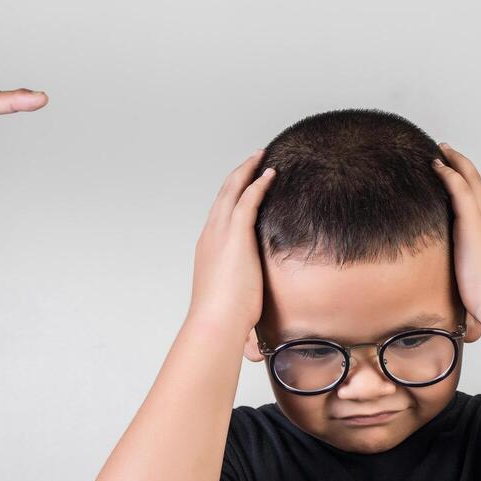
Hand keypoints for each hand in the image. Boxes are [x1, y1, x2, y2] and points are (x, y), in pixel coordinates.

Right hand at [187, 150, 275, 332]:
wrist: (215, 322)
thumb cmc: (224, 318)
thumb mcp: (232, 298)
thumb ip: (241, 292)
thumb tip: (251, 310)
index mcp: (209, 247)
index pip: (220, 213)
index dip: (231, 195)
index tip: (243, 185)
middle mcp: (211, 234)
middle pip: (223, 194)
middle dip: (238, 174)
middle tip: (253, 159)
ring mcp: (221, 232)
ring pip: (232, 190)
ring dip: (247, 170)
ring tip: (261, 157)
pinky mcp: (236, 234)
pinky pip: (248, 199)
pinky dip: (258, 183)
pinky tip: (271, 174)